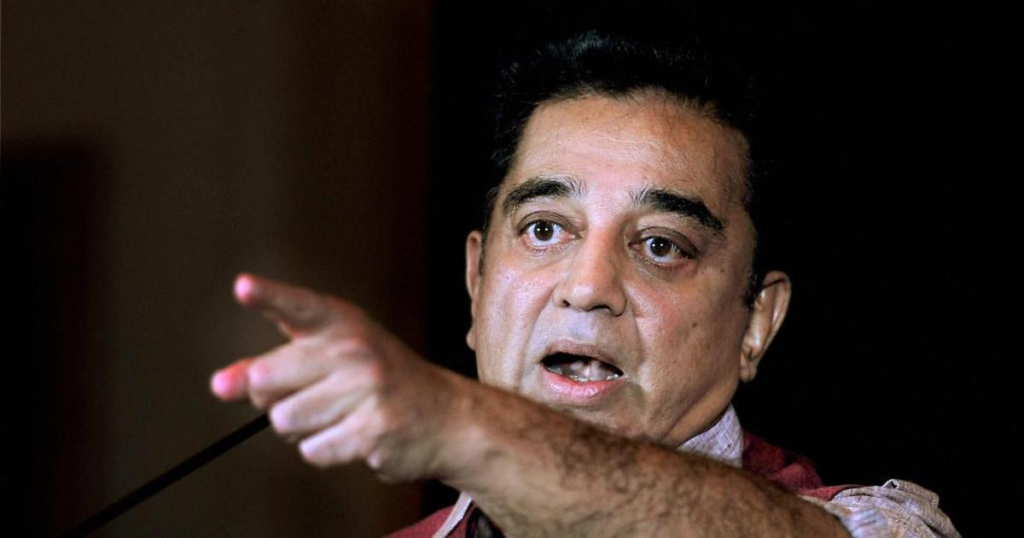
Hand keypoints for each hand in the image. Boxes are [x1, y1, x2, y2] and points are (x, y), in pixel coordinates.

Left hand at [211, 273, 460, 481]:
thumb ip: (276, 365)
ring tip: (338, 416)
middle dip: (271, 398)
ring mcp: (366, 390)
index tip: (242, 286)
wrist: (448, 416)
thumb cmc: (380, 382)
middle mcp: (355, 350)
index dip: (268, 296)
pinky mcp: (371, 430)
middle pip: (266, 380)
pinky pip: (312, 450)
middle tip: (309, 395)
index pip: (297, 306)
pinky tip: (353, 436)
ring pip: (284, 421)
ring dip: (301, 428)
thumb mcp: (334, 357)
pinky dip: (325, 450)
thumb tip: (221, 384)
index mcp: (343, 323)